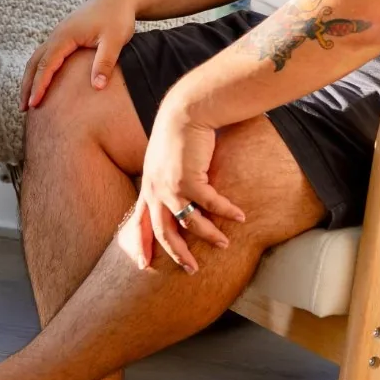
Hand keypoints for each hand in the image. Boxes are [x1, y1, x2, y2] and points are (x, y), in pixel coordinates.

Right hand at [21, 0, 139, 108]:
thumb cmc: (118, 17)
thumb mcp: (115, 40)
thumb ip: (104, 62)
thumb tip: (97, 87)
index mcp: (65, 36)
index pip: (46, 64)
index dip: (39, 86)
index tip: (35, 104)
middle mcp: (57, 34)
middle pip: (35, 62)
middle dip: (27, 85)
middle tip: (23, 108)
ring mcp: (60, 34)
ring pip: (37, 58)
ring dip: (30, 78)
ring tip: (28, 100)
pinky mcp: (65, 36)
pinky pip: (46, 55)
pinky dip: (39, 70)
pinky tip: (42, 82)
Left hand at [121, 98, 245, 272]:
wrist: (185, 111)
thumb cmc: (178, 133)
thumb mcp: (164, 160)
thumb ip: (167, 180)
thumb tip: (177, 197)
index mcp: (148, 187)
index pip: (138, 222)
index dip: (141, 244)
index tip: (142, 265)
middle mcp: (155, 190)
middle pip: (163, 232)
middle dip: (178, 253)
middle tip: (192, 269)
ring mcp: (171, 186)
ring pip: (189, 223)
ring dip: (209, 235)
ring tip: (224, 244)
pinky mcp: (190, 179)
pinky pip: (211, 204)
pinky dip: (226, 212)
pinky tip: (240, 217)